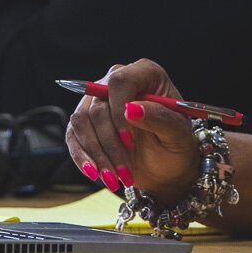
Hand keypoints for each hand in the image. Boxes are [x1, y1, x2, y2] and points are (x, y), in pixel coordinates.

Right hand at [65, 60, 196, 199]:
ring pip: (82, 121)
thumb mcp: (178, 134)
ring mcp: (98, 100)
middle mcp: (117, 82)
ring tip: (114, 178)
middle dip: (109, 143)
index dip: (119, 111)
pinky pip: (73, 135)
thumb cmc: (176, 144)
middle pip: (98, 105)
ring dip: (97, 154)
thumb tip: (131, 109)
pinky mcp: (86, 122)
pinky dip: (82, 157)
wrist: (165, 165)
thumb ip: (159, 119)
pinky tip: (95, 173)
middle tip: (124, 171)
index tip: (128, 141)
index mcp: (145, 74)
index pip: (120, 81)